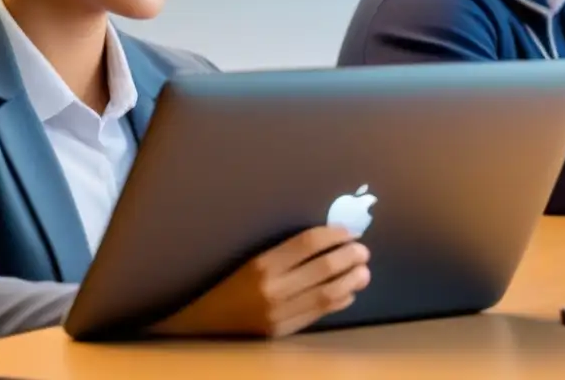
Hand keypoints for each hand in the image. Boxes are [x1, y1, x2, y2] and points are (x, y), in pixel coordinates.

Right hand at [149, 226, 370, 337]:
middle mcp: (272, 288)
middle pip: (323, 268)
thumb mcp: (252, 261)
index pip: (308, 244)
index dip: (334, 235)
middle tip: (364, 251)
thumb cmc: (229, 285)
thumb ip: (286, 253)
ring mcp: (279, 314)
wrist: (200, 324)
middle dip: (350, 257)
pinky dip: (339, 302)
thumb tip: (329, 241)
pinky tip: (349, 292)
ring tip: (364, 272)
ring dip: (351, 281)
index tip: (350, 232)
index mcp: (262, 264)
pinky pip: (318, 314)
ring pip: (327, 294)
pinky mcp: (282, 333)